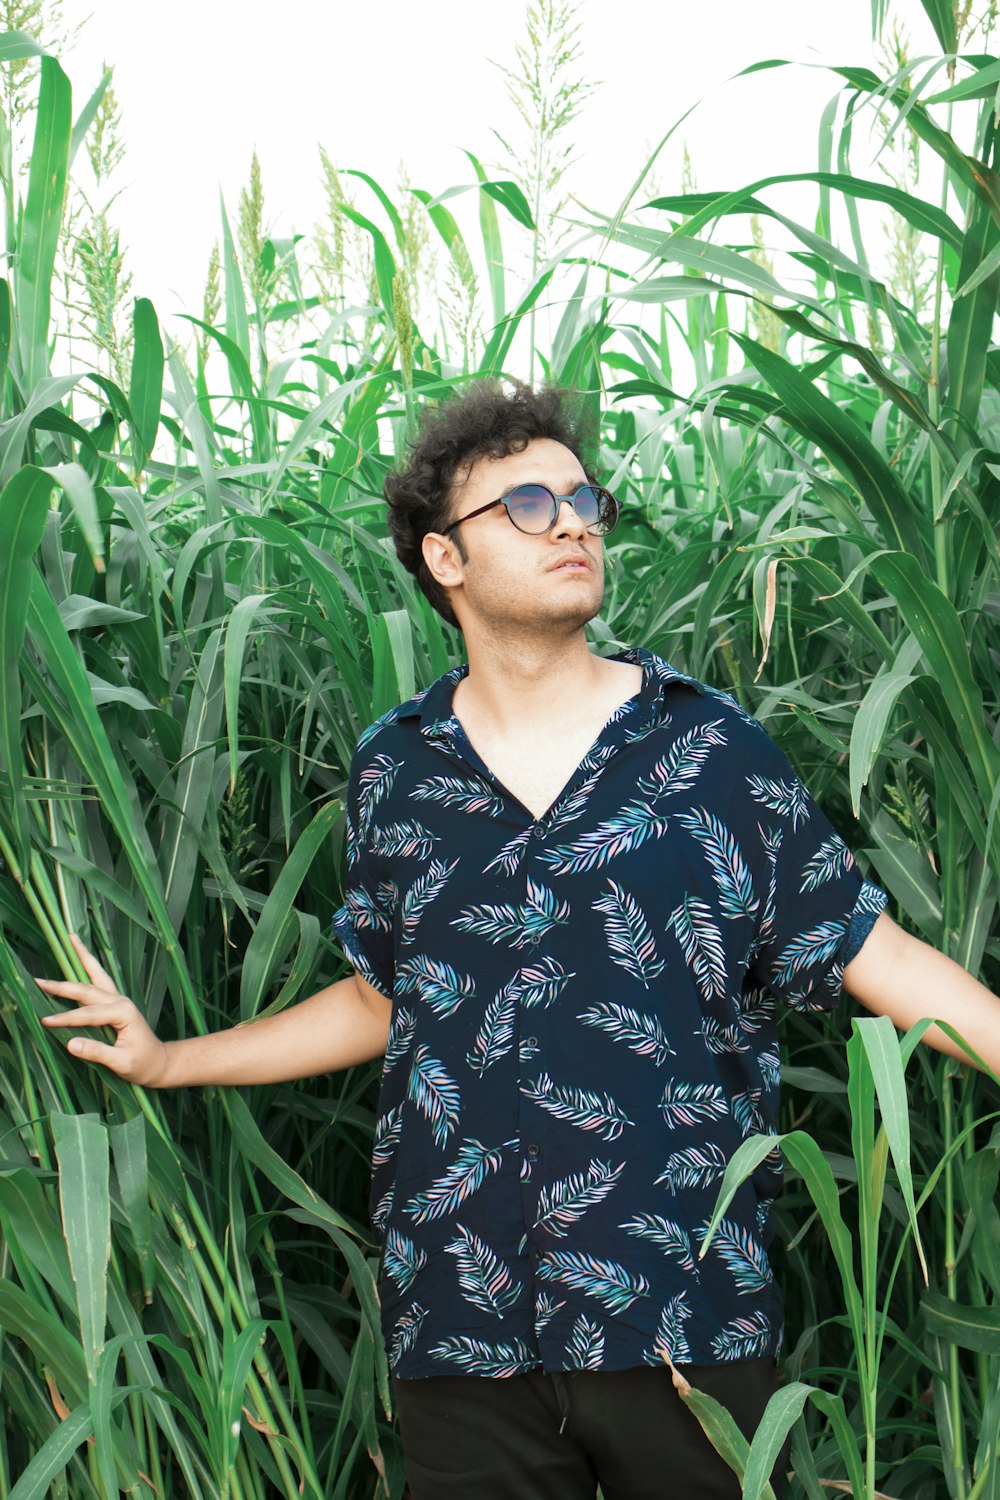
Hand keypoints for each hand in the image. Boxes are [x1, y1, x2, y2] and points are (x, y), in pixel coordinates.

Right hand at [38, 934, 168, 1085]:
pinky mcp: (115, 1002)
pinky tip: (81, 957)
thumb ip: (97, 1052)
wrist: (159, 1062)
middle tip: (39, 980)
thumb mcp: (121, 1063)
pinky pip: (99, 980)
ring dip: (83, 957)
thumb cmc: (142, 1064)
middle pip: (87, 989)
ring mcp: (118, 999)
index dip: (66, 1018)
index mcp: (123, 1013)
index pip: (88, 1014)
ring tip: (71, 938)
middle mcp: (120, 1001)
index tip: (46, 1021)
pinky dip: (89, 966)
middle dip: (62, 985)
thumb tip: (69, 1043)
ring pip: (96, 975)